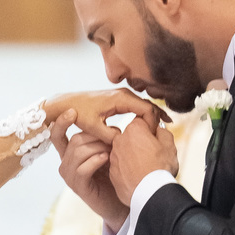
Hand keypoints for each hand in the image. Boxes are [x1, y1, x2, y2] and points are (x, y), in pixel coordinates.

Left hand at [43, 88, 165, 141]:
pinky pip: (138, 105)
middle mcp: (124, 94)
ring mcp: (122, 95)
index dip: (152, 124)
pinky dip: (147, 113)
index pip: (146, 110)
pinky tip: (152, 122)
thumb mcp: (94, 127)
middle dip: (158, 118)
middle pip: (149, 105)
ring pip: (145, 105)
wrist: (68, 103)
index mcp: (120, 99)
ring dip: (155, 115)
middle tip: (166, 133)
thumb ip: (110, 135)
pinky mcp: (119, 99)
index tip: (152, 137)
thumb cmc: (79, 114)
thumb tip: (124, 140)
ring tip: (166, 126)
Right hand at [49, 115, 127, 231]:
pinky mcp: (78, 187)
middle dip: (95, 136)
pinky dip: (96, 161)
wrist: (122, 201)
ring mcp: (70, 176)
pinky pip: (83, 168)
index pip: (57, 135)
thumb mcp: (107, 151)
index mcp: (69, 153)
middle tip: (115, 138)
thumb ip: (102, 138)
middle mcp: (65, 164)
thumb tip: (108, 119)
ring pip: (78, 152)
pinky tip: (108, 159)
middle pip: (74, 140)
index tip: (71, 111)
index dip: (61, 122)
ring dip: (98, 147)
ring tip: (113, 151)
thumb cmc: (116, 174)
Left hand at [109, 116, 178, 205]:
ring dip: (133, 156)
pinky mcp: (112, 173)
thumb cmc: (160, 167)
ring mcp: (114, 157)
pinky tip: (138, 177)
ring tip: (146, 168)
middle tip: (152, 155)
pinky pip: (121, 167)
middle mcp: (119, 141)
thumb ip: (162, 131)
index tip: (156, 138)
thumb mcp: (169, 144)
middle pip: (131, 137)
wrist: (150, 193)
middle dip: (140, 143)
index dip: (150, 129)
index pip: (141, 121)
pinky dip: (128, 170)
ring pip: (125, 152)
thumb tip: (158, 130)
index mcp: (134, 129)